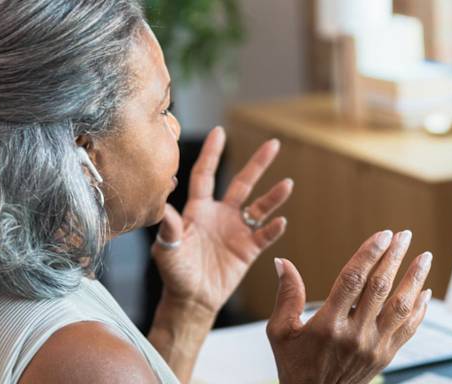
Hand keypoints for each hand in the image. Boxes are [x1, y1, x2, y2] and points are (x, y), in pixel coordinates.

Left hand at [151, 126, 293, 314]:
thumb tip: (164, 206)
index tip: (219, 132)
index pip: (206, 174)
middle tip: (274, 144)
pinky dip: (274, 228)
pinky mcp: (248, 249)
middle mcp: (221, 215)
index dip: (212, 153)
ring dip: (274, 196)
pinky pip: (265, 235)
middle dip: (258, 164)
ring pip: (259, 207)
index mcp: (199, 209)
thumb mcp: (167, 249)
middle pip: (242, 183)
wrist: (192, 299)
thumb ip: (169, 227)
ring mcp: (237, 230)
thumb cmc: (175, 273)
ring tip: (287, 184)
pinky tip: (281, 221)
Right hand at [267, 230, 432, 383]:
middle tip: (404, 236)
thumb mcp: (280, 332)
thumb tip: (282, 262)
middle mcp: (354, 335)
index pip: (352, 280)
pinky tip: (425, 292)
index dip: (369, 254)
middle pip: (379, 288)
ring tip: (425, 257)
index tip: (383, 235)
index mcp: (328, 324)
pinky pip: (408, 329)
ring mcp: (373, 346)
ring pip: (401, 307)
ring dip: (414, 279)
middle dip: (394, 258)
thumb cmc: (295, 365)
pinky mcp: (385, 356)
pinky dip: (420, 309)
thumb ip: (286, 296)